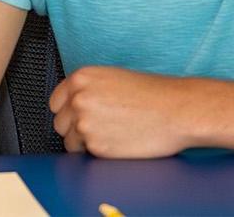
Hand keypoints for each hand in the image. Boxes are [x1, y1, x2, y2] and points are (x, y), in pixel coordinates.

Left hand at [49, 66, 193, 158]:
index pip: (55, 102)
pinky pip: (86, 155)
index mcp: (82, 78)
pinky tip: (118, 143)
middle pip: (60, 123)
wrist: (178, 110)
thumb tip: (74, 106)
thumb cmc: (154, 95)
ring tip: (112, 135)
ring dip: (86, 143)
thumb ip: (89, 90)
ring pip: (70, 142)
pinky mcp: (95, 146)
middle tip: (101, 128)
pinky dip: (98, 154)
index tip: (79, 117)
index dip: (69, 112)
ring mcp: (84, 123)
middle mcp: (78, 99)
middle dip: (76, 128)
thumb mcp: (113, 79)